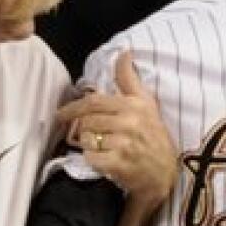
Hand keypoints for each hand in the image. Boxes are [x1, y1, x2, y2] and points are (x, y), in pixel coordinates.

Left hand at [58, 51, 177, 203]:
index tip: (60, 114)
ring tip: (105, 148)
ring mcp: (124, 143)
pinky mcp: (119, 163)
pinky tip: (106, 161)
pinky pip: (90, 157)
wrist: (165, 173)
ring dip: (90, 145)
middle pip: (87, 120)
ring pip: (87, 139)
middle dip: (84, 129)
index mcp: (134, 105)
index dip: (73, 107)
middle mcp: (130, 121)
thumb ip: (130, 79)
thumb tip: (123, 52)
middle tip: (94, 136)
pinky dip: (94, 160)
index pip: (93, 102)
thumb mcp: (146, 104)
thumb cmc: (154, 137)